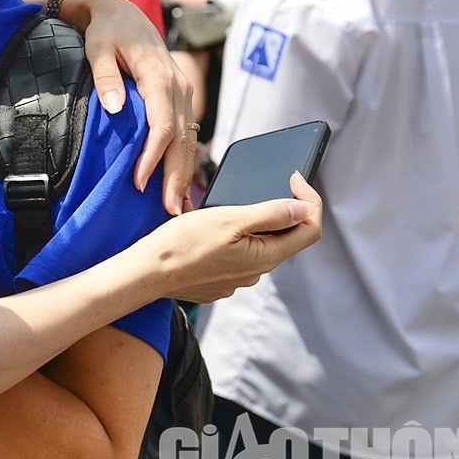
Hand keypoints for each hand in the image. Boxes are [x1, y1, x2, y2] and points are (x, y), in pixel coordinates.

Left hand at [64, 0, 195, 213]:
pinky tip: (181, 183)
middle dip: (176, 176)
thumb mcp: (97, 48)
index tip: (139, 182)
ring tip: (178, 207)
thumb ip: (105, 77)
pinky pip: (187, 131)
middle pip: (181, 138)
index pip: (161, 125)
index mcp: (158, 76)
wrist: (122, 13)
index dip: (152, 156)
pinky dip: (185, 158)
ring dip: (184, 173)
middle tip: (170, 211)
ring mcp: (183, 91)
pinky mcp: (181, 96)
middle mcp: (177, 86)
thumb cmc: (105, 32)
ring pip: (189, 138)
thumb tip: (114, 109)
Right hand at [142, 173, 321, 301]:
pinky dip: (234, 238)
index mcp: (266, 256)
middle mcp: (257, 272)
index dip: (310, 199)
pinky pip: (239, 255)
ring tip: (227, 208)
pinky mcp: (221, 280)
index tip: (294, 178)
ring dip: (254, 224)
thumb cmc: (182, 243)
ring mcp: (238, 278)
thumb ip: (270, 214)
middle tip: (262, 185)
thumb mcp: (229, 219)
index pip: (310, 229)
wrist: (147, 272)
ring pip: (259, 245)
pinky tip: (211, 230)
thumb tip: (303, 208)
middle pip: (286, 236)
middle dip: (281, 209)